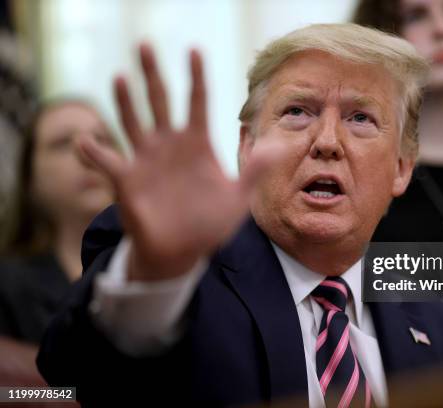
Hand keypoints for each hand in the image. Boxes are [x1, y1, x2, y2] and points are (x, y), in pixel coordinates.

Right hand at [80, 44, 280, 280]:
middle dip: (152, 74)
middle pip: (159, 100)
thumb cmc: (209, 225)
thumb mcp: (237, 199)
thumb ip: (254, 172)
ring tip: (122, 77)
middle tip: (145, 44)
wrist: (182, 252)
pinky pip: (106, 161)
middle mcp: (169, 144)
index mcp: (196, 143)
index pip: (196, 102)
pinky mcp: (126, 179)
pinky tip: (85, 140)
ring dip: (125, 101)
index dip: (196, 77)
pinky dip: (94, 151)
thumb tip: (279, 148)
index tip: (194, 50)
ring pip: (132, 121)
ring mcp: (145, 159)